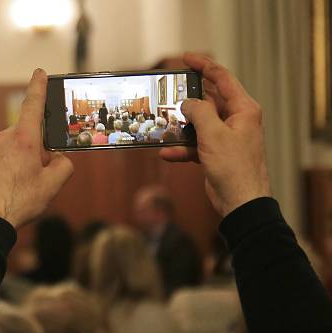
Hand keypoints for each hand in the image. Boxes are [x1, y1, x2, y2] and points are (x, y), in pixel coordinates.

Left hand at [0, 69, 73, 227]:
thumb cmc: (19, 203)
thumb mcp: (52, 186)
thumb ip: (63, 166)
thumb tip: (57, 159)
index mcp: (23, 139)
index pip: (33, 105)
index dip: (38, 87)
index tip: (39, 73)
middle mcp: (1, 139)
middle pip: (25, 138)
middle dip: (33, 151)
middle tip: (35, 176)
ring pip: (8, 151)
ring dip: (16, 163)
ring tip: (16, 189)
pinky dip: (0, 172)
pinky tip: (2, 190)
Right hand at [160, 53, 271, 216]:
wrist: (241, 201)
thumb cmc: (234, 167)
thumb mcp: (213, 134)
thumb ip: (199, 112)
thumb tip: (187, 103)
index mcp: (243, 109)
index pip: (223, 78)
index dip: (204, 65)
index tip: (185, 58)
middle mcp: (236, 120)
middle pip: (208, 100)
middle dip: (187, 98)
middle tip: (168, 92)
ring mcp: (226, 137)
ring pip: (198, 123)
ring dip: (180, 127)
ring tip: (162, 125)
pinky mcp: (216, 154)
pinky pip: (195, 145)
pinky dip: (181, 148)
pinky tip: (166, 152)